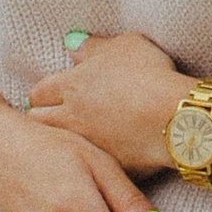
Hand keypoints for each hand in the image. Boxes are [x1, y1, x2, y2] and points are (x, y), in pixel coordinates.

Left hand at [26, 30, 191, 173]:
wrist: (174, 116)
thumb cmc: (150, 74)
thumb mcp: (124, 46)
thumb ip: (94, 46)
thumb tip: (72, 45)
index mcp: (72, 85)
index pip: (38, 92)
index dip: (42, 93)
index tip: (48, 95)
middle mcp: (70, 117)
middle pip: (37, 121)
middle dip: (41, 118)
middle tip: (52, 117)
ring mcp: (86, 144)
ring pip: (59, 145)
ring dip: (61, 140)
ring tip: (73, 138)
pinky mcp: (105, 166)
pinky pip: (90, 165)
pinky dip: (92, 160)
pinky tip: (102, 156)